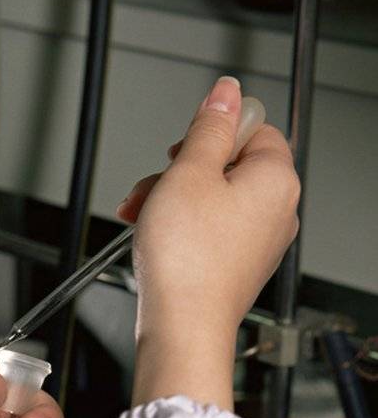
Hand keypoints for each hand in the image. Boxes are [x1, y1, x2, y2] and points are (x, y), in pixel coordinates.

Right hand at [117, 77, 299, 409]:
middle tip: (155, 185)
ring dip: (172, 198)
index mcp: (276, 180)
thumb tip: (227, 92)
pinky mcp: (236, 264)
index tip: (183, 146)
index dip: (213, 133)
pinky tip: (153, 235)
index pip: (256, 129)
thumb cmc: (187, 261)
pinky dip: (180, 226)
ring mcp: (257, 242)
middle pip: (229, 165)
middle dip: (181, 170)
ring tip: (142, 214)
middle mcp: (276, 211)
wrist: (181, 325)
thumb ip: (209, 127)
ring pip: (213, 199)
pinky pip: (209, 230)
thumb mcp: (188, 174)